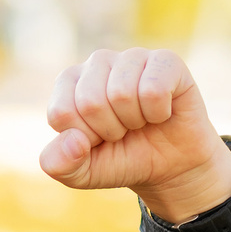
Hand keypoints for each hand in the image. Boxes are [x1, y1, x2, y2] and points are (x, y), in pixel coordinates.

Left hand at [37, 48, 230, 223]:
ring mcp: (132, 58)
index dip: (83, 139)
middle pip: (90, 101)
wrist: (170, 167)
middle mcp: (98, 62)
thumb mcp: (82, 174)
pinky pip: (153, 89)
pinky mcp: (166, 61)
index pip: (61, 112)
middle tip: (123, 131)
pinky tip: (161, 112)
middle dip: (110, 130)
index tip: (98, 139)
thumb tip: (73, 140)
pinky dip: (158, 113)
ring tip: (141, 120)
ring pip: (121, 93)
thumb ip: (59, 164)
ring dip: (134, 121)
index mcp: (69, 82)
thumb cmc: (121, 161)